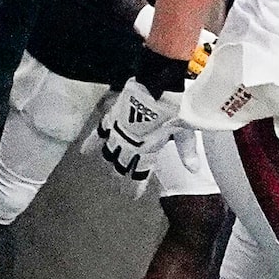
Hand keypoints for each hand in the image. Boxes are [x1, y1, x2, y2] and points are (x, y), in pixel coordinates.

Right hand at [95, 76, 179, 195]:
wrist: (158, 82)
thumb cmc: (174, 106)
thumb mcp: (185, 130)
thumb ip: (187, 150)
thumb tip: (194, 170)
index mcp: (148, 149)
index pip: (140, 173)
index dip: (136, 186)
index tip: (132, 196)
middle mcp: (130, 144)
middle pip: (122, 166)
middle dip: (121, 178)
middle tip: (119, 188)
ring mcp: (119, 131)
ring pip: (109, 153)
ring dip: (110, 164)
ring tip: (109, 173)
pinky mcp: (112, 117)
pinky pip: (98, 132)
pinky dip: (91, 142)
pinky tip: (84, 152)